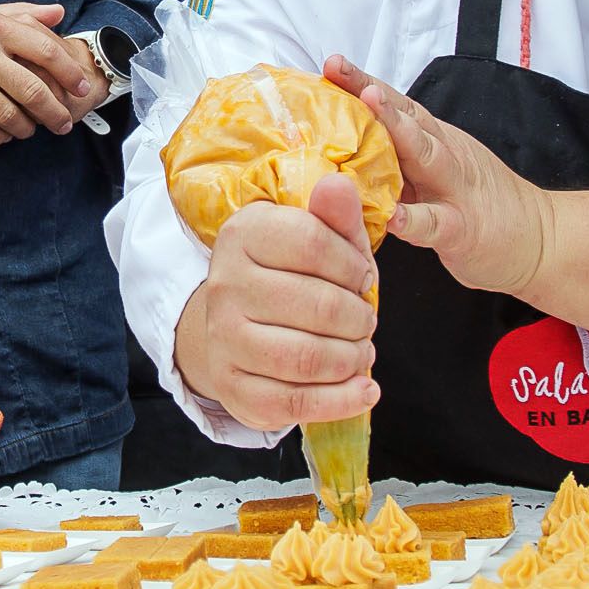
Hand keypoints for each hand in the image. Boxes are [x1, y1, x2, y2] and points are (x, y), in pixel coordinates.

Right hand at [0, 0, 97, 143]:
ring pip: (7, 115)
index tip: (81, 88)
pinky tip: (1, 135)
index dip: (69, 73)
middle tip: (65, 124)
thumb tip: (59, 12)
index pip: (45, 50)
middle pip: (32, 90)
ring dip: (25, 129)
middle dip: (55, 113)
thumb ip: (20, 12)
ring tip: (31, 130)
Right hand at [172, 175, 379, 429]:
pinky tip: (364, 389)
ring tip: (362, 352)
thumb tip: (339, 184)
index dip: (353, 264)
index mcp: (243, 234)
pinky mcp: (233, 388)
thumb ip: (333, 215)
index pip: (312, 243)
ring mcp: (223, 339)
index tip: (363, 277)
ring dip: (352, 358)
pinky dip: (341, 401)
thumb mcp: (315, 238)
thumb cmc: (289, 276)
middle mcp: (224, 285)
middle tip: (366, 321)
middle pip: (318, 305)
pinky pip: (294, 404)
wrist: (236, 326)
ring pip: (306, 358)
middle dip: (359, 318)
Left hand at [326, 55, 553, 297]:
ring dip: (397, 130)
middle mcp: (445, 156)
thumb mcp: (437, 172)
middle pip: (407, 117)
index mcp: (436, 140)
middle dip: (371, 93)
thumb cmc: (480, 205)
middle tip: (339, 71)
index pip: (397, 105)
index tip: (332, 64)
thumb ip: (397, 158)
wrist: (541, 239)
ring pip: (425, 155)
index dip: (363, 82)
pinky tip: (393, 217)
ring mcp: (455, 190)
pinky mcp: (462, 230)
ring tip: (369, 108)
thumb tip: (342, 147)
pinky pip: (435, 223)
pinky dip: (413, 220)